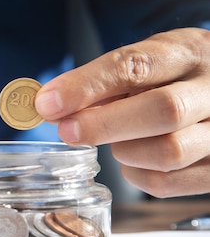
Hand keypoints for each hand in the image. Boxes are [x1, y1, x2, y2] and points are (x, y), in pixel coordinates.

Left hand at [36, 27, 209, 197]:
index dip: (86, 86)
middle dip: (104, 125)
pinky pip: (168, 183)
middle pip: (163, 111)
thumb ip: (103, 84)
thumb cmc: (171, 80)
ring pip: (169, 152)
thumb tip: (50, 106)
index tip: (48, 103)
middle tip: (67, 131)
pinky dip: (138, 175)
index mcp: (188, 53)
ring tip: (117, 141)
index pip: (136, 65)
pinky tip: (134, 161)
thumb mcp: (145, 66)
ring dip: (125, 151)